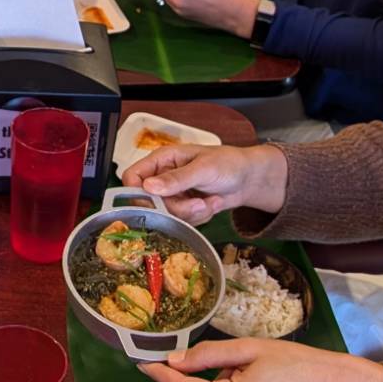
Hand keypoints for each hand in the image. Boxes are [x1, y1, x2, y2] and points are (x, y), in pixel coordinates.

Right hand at [124, 143, 285, 223]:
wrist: (249, 180)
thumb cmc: (228, 164)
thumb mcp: (203, 169)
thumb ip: (176, 179)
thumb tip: (148, 187)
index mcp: (162, 160)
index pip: (133, 177)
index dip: (138, 192)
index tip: (155, 203)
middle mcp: (163, 178)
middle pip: (151, 203)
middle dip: (177, 208)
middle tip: (198, 203)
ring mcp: (174, 195)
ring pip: (168, 215)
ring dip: (192, 213)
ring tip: (210, 201)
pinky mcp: (184, 208)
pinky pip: (182, 221)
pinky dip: (199, 217)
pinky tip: (211, 204)